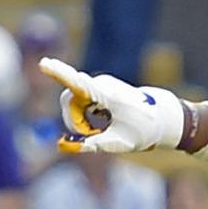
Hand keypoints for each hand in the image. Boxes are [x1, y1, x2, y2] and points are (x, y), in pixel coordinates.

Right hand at [38, 57, 185, 153]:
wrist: (163, 117)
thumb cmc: (143, 131)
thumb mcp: (117, 143)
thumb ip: (89, 145)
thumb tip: (61, 145)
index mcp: (109, 96)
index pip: (79, 84)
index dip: (59, 74)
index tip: (44, 63)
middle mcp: (102, 84)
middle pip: (69, 101)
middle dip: (74, 120)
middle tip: (94, 135)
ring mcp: (100, 84)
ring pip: (74, 102)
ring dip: (82, 119)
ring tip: (106, 127)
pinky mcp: (99, 87)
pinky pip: (81, 101)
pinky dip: (87, 116)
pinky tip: (106, 120)